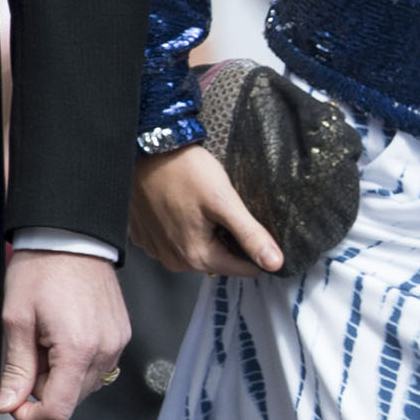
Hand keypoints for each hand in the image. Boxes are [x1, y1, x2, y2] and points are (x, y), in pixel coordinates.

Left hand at [0, 252, 131, 419]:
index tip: (14, 405)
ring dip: (61, 374)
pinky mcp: (122, 335)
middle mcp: (105, 350)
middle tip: (28, 352)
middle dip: (44, 388)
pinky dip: (77, 361)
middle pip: (72, 399)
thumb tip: (7, 405)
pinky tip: (64, 335)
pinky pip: (98, 366)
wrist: (73, 238)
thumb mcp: (17, 320)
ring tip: (47, 340)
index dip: (32, 417)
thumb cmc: (42, 270)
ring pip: (84, 385)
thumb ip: (15, 369)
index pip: (59, 409)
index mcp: (78, 349)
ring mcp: (117, 343)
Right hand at [131, 145, 282, 276]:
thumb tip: (274, 262)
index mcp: (196, 256)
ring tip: (202, 204)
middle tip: (223, 208)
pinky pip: (176, 238)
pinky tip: (185, 205)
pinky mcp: (147, 235)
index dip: (255, 250)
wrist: (145, 149)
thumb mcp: (224, 201)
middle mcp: (174, 260)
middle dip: (229, 237)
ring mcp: (158, 248)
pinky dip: (184, 225)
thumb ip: (250, 235)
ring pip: (199, 248)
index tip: (253, 228)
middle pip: (221, 259)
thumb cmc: (181, 171)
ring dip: (207, 231)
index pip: (244, 269)